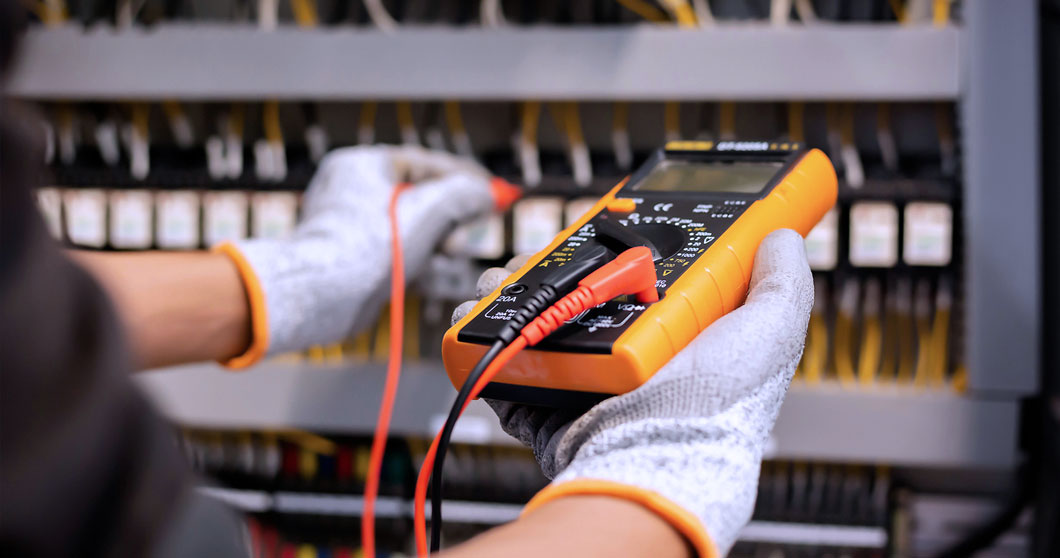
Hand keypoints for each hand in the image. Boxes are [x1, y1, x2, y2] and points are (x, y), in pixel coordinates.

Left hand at [222, 145, 494, 362]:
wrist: (322, 295)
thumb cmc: (365, 247)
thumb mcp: (429, 211)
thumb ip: (464, 195)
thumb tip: (486, 193)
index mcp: (365, 164)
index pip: (427, 163)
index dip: (466, 178)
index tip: (493, 191)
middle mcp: (353, 189)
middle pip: (419, 195)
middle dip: (450, 215)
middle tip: (469, 228)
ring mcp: (350, 224)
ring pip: (409, 226)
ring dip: (436, 240)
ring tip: (450, 251)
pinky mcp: (352, 257)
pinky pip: (395, 251)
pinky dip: (417, 260)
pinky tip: (431, 272)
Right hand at [451, 230, 812, 555]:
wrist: (656, 453)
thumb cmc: (716, 406)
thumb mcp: (769, 334)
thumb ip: (782, 283)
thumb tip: (782, 237)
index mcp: (670, 333)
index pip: (638, 273)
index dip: (620, 244)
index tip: (606, 223)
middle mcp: (625, 351)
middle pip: (578, 287)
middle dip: (552, 261)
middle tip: (546, 252)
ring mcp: (582, 373)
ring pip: (536, 314)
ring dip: (513, 290)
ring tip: (508, 279)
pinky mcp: (548, 395)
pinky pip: (509, 359)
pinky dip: (487, 337)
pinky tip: (484, 314)